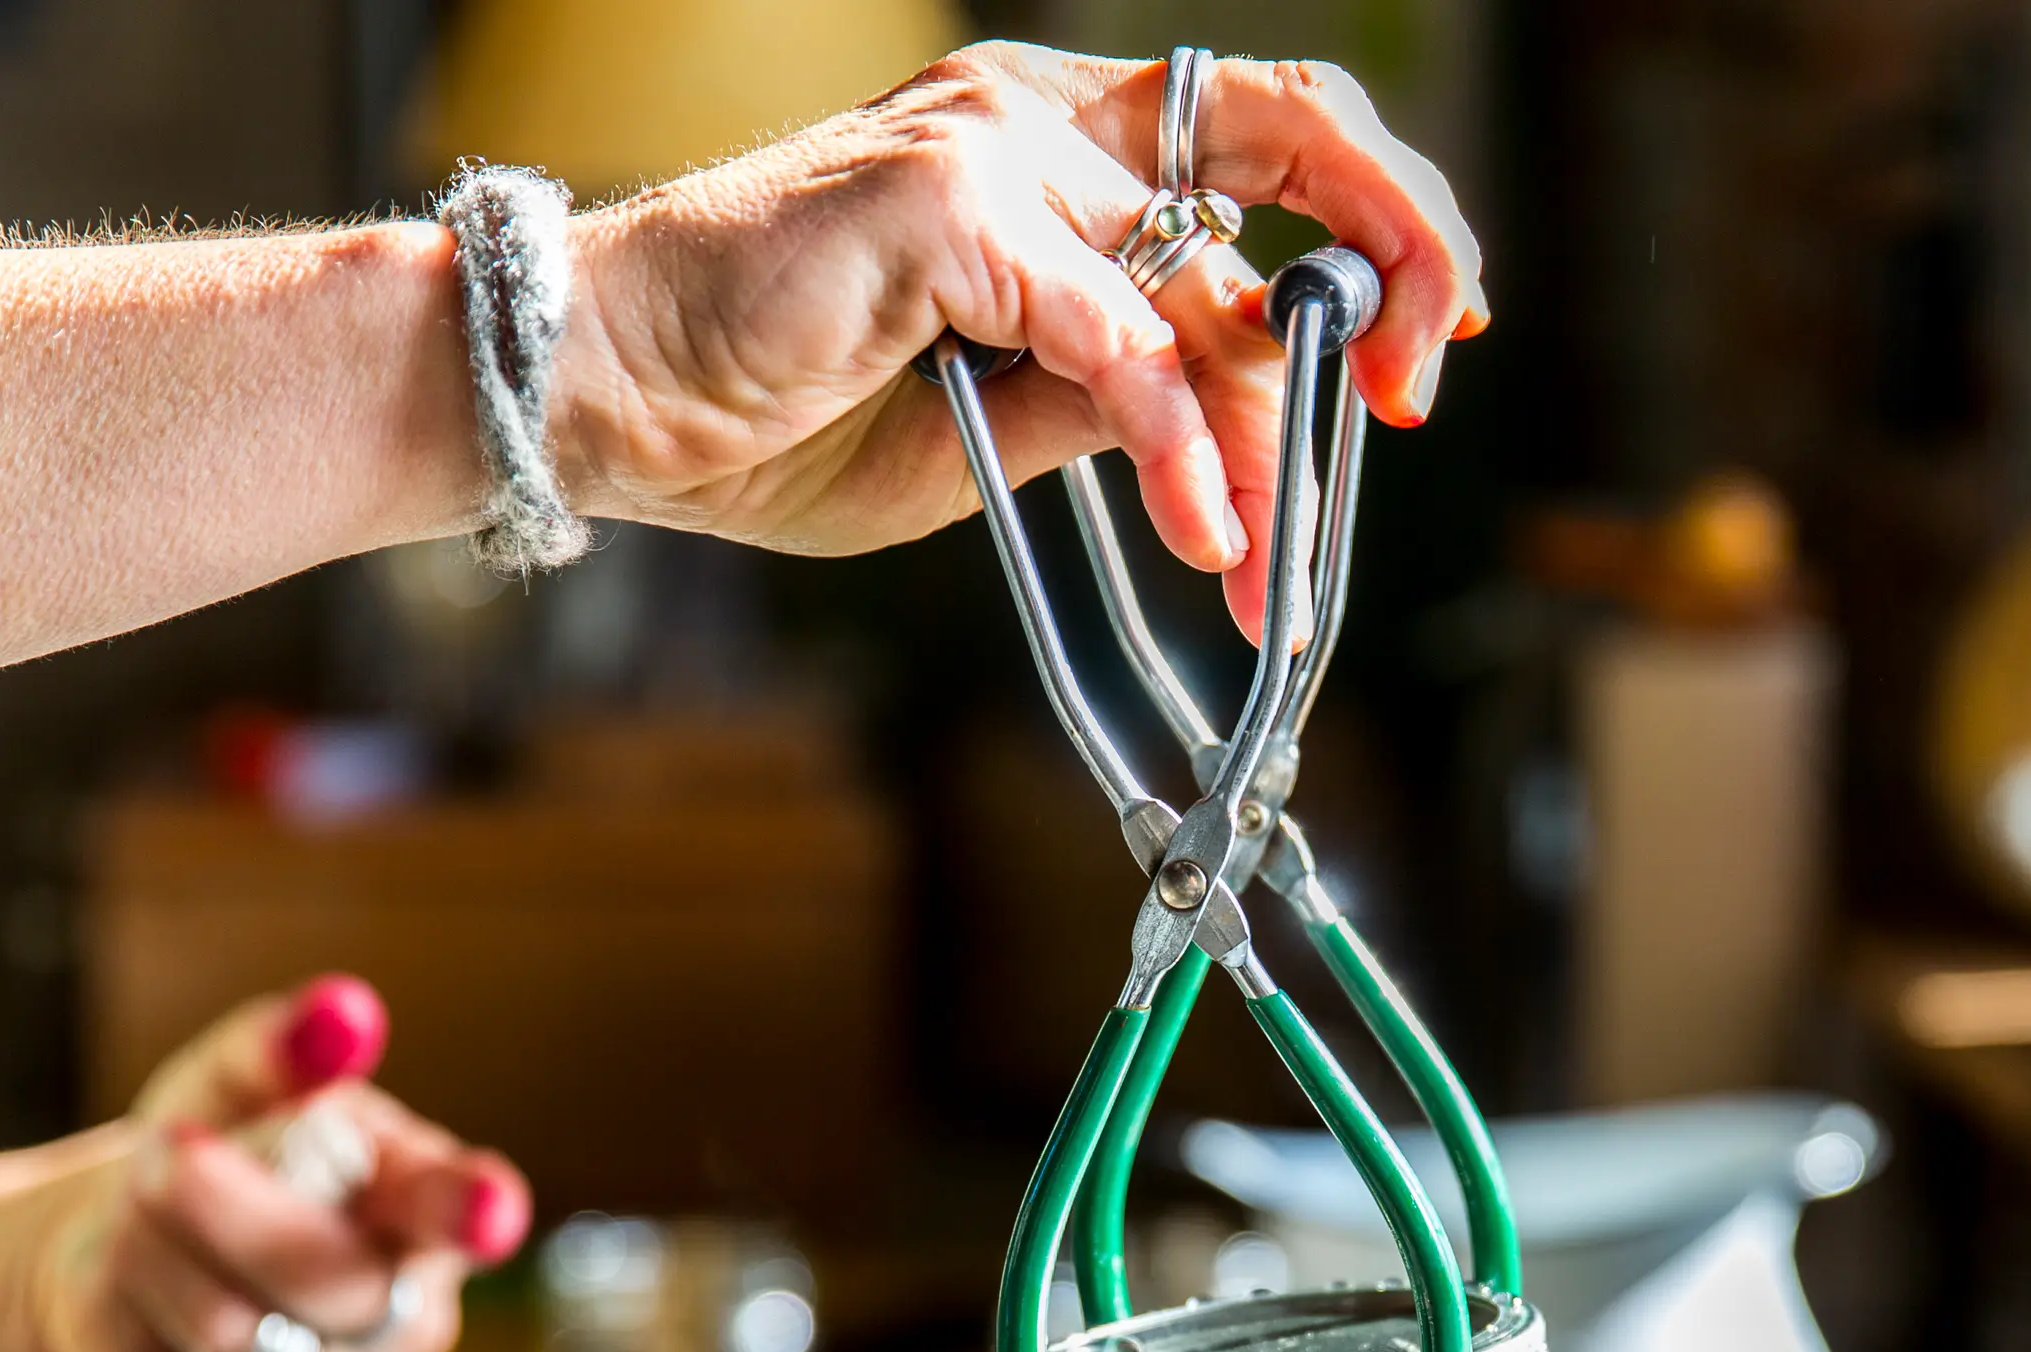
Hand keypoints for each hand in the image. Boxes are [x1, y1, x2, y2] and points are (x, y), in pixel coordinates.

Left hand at [30, 974, 531, 1351]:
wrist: (122, 1241)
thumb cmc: (216, 1149)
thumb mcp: (234, 1083)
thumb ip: (281, 1050)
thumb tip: (339, 1016)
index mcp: (421, 1211)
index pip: (462, 1216)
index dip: (471, 1213)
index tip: (482, 1208)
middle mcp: (402, 1316)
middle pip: (337, 1283)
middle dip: (238, 1211)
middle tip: (166, 1151)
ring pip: (248, 1344)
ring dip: (165, 1265)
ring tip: (126, 1211)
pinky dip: (128, 1325)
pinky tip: (121, 1286)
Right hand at [563, 42, 1486, 638]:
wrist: (608, 400)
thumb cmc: (773, 411)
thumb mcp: (996, 424)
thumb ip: (1116, 399)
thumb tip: (1240, 428)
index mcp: (1055, 144)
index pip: (1267, 145)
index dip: (1375, 230)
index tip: (1421, 352)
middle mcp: (1039, 113)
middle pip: (1291, 130)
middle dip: (1396, 251)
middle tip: (1418, 389)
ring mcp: (995, 141)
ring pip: (1207, 277)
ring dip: (1265, 434)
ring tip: (1271, 559)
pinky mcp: (952, 203)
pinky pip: (1118, 337)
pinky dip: (1179, 444)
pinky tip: (1204, 531)